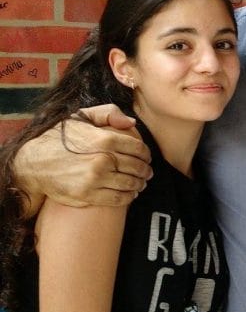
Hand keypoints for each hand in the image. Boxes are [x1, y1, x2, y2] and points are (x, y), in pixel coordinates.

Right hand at [12, 104, 151, 210]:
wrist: (32, 164)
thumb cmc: (58, 139)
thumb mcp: (80, 117)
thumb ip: (108, 113)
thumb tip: (131, 123)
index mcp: (104, 139)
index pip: (138, 148)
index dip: (146, 154)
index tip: (147, 157)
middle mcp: (102, 159)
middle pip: (137, 167)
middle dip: (145, 170)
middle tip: (147, 172)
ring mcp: (96, 179)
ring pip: (130, 183)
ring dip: (140, 184)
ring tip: (141, 183)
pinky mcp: (88, 195)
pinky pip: (118, 198)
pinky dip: (129, 196)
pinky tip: (130, 193)